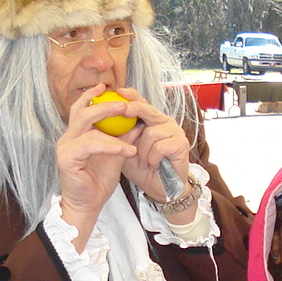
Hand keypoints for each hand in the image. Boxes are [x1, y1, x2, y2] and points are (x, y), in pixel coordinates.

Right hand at [58, 84, 138, 248]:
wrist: (88, 205)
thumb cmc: (98, 182)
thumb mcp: (115, 155)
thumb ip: (123, 138)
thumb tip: (138, 122)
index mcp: (75, 135)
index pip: (81, 109)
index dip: (92, 95)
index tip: (107, 86)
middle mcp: (67, 138)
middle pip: (82, 111)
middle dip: (103, 103)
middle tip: (123, 102)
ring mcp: (64, 148)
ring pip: (87, 125)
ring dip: (112, 125)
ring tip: (132, 125)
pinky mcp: (66, 159)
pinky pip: (91, 145)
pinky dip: (110, 145)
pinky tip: (125, 150)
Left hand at [102, 88, 191, 210]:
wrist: (161, 190)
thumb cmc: (143, 169)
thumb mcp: (125, 150)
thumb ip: (118, 135)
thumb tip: (100, 120)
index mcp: (152, 121)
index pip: (141, 103)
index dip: (132, 96)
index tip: (119, 91)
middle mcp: (165, 122)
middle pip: (148, 110)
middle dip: (134, 109)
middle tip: (123, 111)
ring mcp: (176, 132)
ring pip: (151, 132)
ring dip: (143, 152)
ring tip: (144, 163)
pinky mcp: (181, 144)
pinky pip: (160, 146)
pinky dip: (152, 159)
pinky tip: (153, 166)